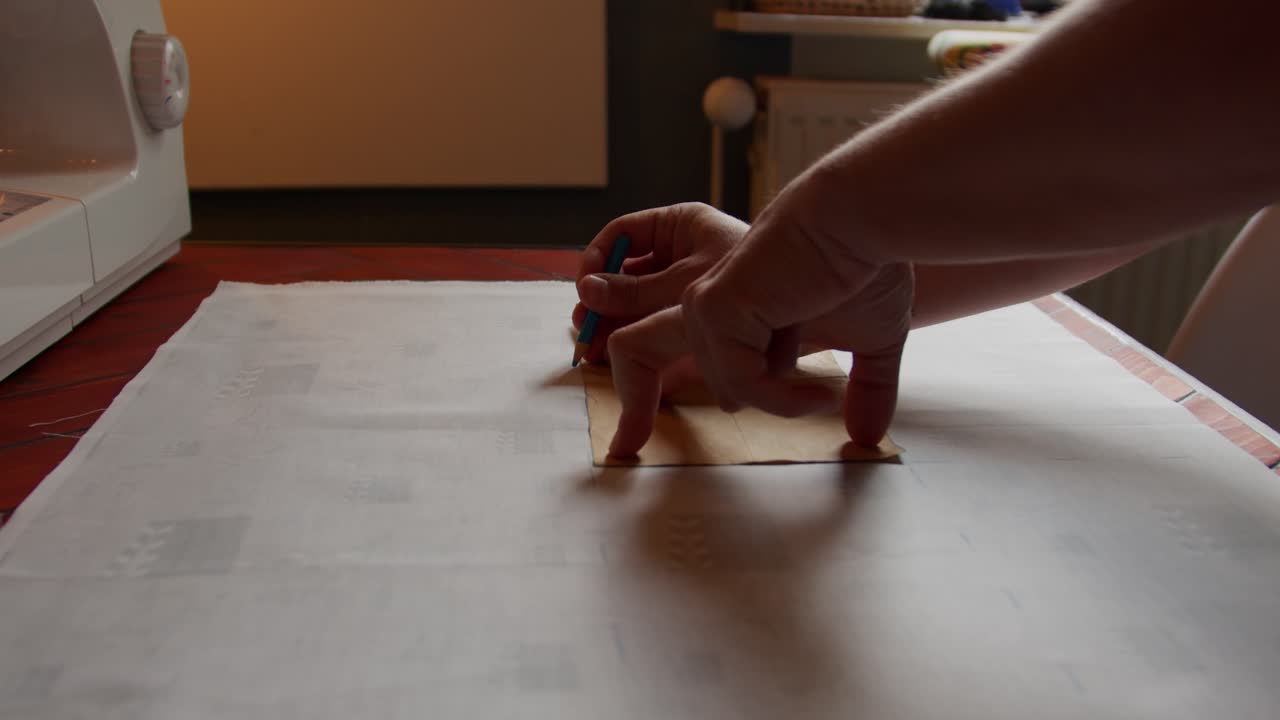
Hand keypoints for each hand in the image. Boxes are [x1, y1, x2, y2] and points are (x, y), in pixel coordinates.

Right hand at [572, 203, 745, 364]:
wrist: (820, 302)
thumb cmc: (757, 278)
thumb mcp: (685, 283)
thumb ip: (636, 290)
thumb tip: (587, 291)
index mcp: (681, 225)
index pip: (623, 233)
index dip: (597, 258)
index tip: (584, 288)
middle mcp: (684, 250)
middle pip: (629, 272)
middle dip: (605, 301)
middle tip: (584, 327)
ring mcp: (694, 282)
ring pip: (643, 300)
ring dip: (619, 324)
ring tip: (596, 350)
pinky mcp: (705, 313)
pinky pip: (664, 323)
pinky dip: (645, 339)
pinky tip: (628, 359)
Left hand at [604, 179, 913, 455]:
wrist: (863, 224)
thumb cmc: (868, 269)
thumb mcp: (873, 340)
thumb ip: (866, 389)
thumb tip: (868, 438)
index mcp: (727, 314)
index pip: (657, 353)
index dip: (639, 396)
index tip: (621, 449)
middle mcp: (705, 308)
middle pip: (635, 355)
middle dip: (630, 411)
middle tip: (618, 454)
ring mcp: (707, 306)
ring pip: (729, 389)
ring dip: (781, 399)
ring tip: (819, 394)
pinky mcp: (718, 307)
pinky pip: (742, 381)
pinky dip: (781, 396)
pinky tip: (817, 392)